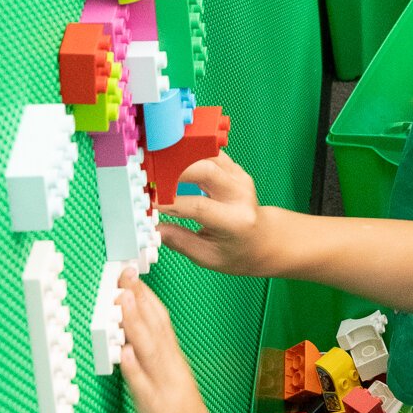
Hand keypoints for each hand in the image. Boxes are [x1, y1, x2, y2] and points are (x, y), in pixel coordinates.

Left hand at [117, 269, 228, 412]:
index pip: (161, 323)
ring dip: (135, 323)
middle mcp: (172, 373)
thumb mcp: (172, 396)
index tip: (131, 275)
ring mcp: (166, 392)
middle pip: (155, 329)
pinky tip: (124, 352)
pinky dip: (134, 369)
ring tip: (122, 297)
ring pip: (149, 351)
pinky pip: (144, 389)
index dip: (145, 298)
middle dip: (138, 299)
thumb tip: (136, 350)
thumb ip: (156, 373)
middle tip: (124, 272)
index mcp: (175, 368)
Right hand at [157, 153, 278, 274]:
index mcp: (235, 221)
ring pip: (208, 157)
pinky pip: (211, 155)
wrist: (264, 239)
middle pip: (206, 171)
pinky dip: (191, 156)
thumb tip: (152, 228)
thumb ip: (179, 241)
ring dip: (181, 159)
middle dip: (175, 171)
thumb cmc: (236, 252)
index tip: (149, 203)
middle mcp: (240, 195)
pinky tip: (174, 163)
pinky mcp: (236, 170)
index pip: (199, 206)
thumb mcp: (208, 257)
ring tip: (157, 168)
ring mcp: (240, 179)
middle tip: (150, 178)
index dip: (170, 203)